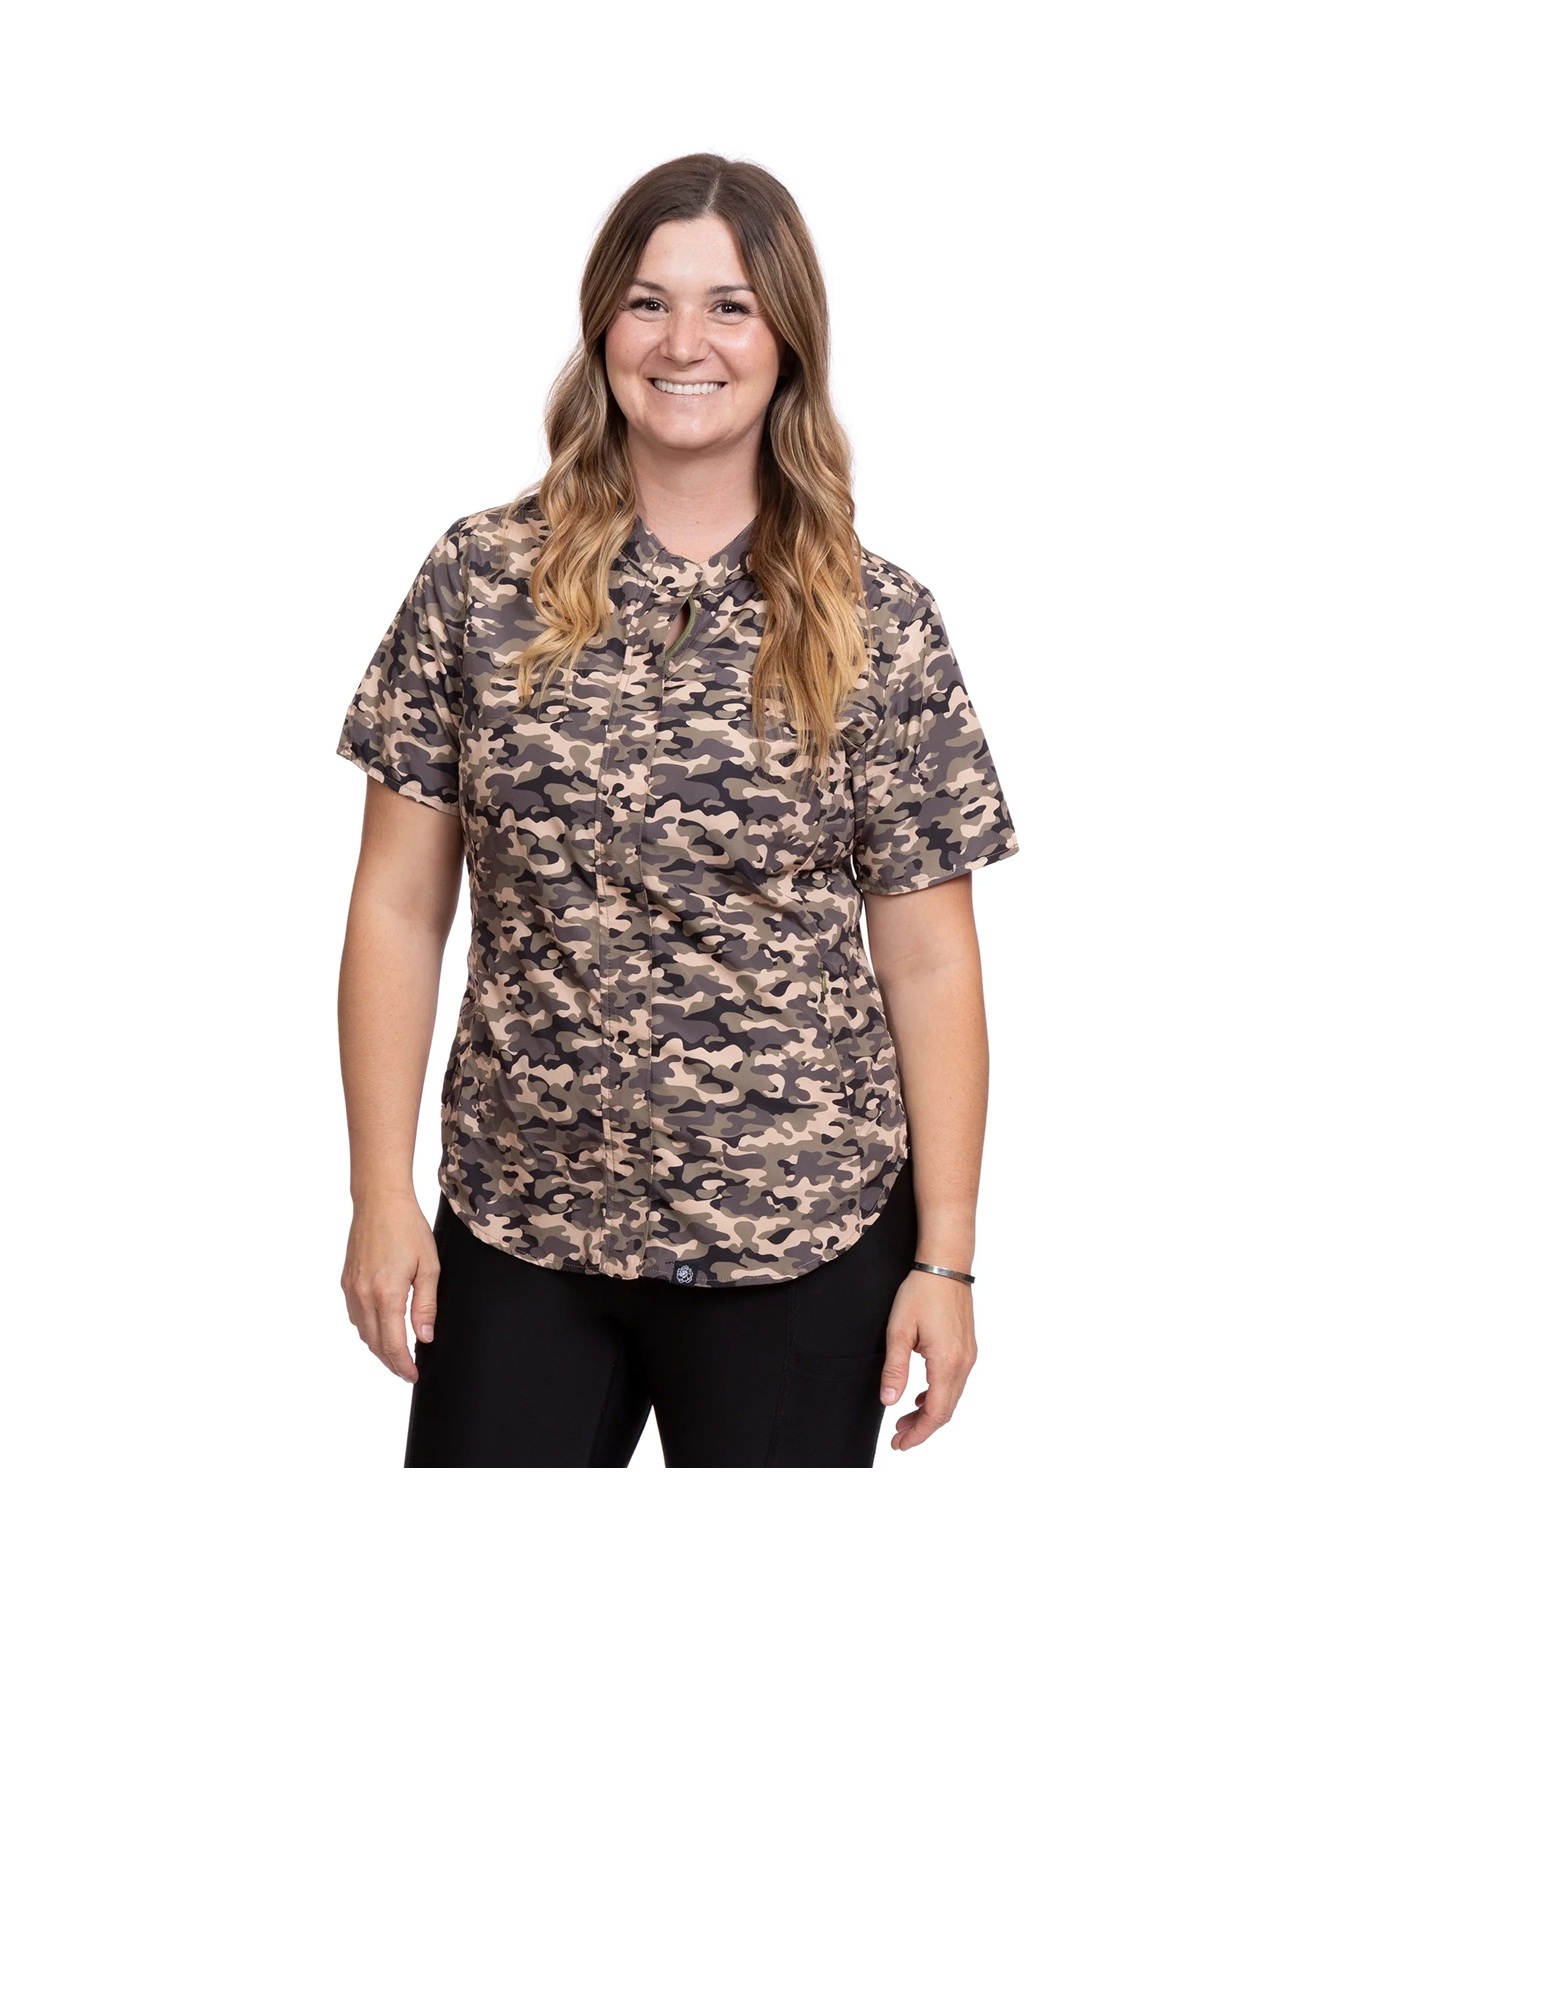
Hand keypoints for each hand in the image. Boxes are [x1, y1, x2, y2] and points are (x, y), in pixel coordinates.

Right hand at [340, 1191, 438, 1382]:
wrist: (380, 1202)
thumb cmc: (408, 1229)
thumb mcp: (428, 1267)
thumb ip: (425, 1306)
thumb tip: (424, 1337)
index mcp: (386, 1294)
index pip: (392, 1343)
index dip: (403, 1365)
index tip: (412, 1375)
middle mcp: (363, 1295)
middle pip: (374, 1343)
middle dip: (390, 1362)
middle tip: (406, 1371)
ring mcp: (351, 1288)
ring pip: (362, 1332)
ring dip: (378, 1347)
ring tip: (396, 1353)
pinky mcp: (346, 1281)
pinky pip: (355, 1315)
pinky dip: (367, 1328)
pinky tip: (380, 1328)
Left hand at [878, 1268, 976, 1450]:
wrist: (945, 1266)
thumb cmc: (921, 1293)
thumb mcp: (899, 1331)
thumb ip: (895, 1369)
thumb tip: (889, 1401)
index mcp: (947, 1363)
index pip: (936, 1412)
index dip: (918, 1433)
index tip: (900, 1444)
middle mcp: (963, 1363)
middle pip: (945, 1410)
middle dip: (922, 1428)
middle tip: (898, 1438)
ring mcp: (968, 1356)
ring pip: (951, 1397)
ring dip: (929, 1412)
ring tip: (904, 1420)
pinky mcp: (967, 1348)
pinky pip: (955, 1382)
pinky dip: (938, 1395)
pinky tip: (921, 1396)